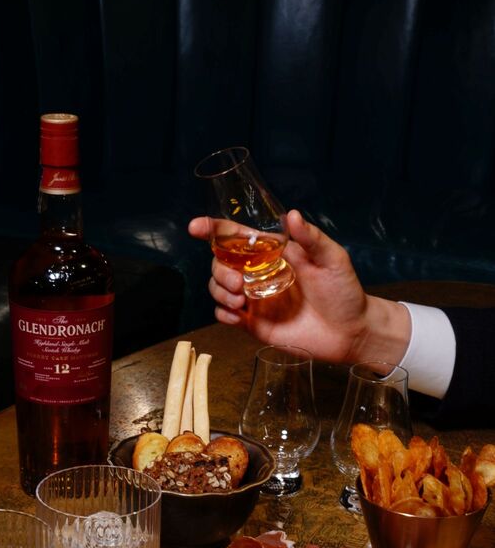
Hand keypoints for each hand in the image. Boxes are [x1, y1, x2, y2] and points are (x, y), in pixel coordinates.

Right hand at [188, 210, 410, 365]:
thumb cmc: (345, 292)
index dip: (213, 229)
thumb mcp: (332, 259)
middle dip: (219, 270)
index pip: (237, 237)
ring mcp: (255, 299)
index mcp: (273, 253)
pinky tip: (237, 316)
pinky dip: (223, 313)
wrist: (351, 332)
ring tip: (240, 299)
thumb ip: (311, 238)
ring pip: (218, 288)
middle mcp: (259, 273)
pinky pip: (225, 315)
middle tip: (239, 284)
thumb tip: (291, 215)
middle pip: (220, 263)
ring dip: (219, 291)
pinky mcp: (254, 324)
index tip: (196, 227)